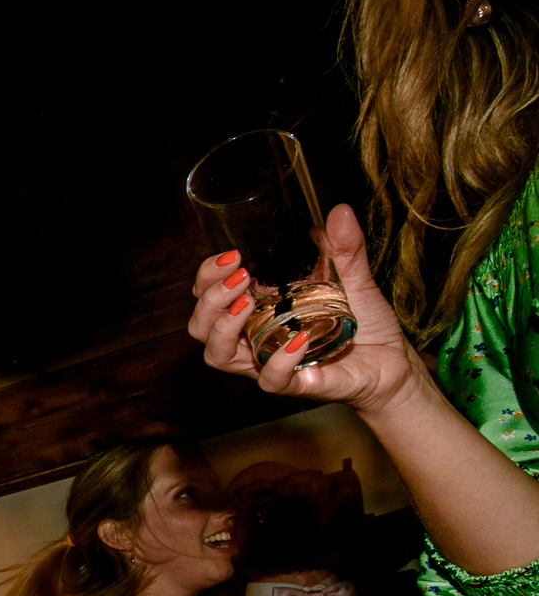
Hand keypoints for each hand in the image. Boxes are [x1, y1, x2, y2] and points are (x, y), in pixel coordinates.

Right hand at [186, 204, 430, 417]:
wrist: (393, 362)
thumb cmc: (364, 323)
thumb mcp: (354, 278)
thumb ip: (344, 248)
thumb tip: (340, 211)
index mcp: (256, 310)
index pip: (209, 296)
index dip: (208, 277)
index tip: (231, 255)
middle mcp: (252, 338)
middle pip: (201, 327)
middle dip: (210, 299)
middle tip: (239, 276)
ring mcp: (269, 362)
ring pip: (218, 355)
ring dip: (224, 328)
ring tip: (246, 303)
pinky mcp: (296, 384)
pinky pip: (271, 379)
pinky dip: (279, 359)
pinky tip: (299, 338)